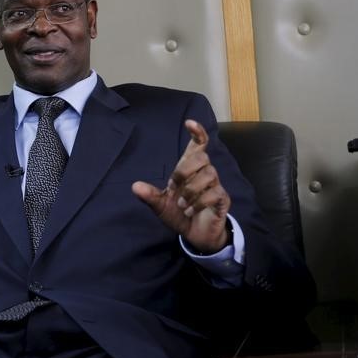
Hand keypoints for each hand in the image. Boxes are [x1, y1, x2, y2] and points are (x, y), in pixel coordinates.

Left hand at [132, 119, 230, 251]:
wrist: (195, 235)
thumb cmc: (180, 214)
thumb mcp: (161, 206)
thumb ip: (150, 196)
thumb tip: (135, 186)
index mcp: (190, 170)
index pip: (198, 145)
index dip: (197, 133)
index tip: (189, 122)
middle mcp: (205, 174)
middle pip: (202, 157)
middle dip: (184, 171)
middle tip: (174, 187)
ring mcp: (216, 185)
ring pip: (208, 174)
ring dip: (190, 191)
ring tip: (182, 205)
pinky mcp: (223, 199)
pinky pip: (213, 193)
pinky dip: (198, 203)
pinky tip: (190, 211)